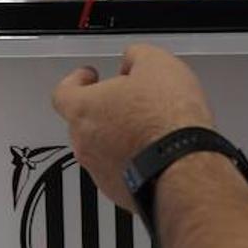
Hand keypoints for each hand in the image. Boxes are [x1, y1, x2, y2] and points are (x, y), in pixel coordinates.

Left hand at [52, 45, 214, 211]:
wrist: (184, 166)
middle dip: (104, 109)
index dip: (76, 80)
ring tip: (148, 128)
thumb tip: (134, 60)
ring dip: (118, 137)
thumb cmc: (167, 120)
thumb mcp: (157, 63)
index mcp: (84, 108)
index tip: (87, 77)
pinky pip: (121, 171)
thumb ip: (136, 56)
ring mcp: (100, 170)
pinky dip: (133, 161)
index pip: (63, 91)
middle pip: (84, 121)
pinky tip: (157, 152)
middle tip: (127, 100)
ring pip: (102, 149)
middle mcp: (85, 142)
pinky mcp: (120, 191)